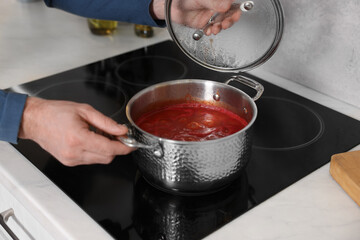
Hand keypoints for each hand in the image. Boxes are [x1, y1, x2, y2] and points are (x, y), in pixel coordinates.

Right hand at [18, 97, 133, 165]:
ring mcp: (71, 160)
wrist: (34, 120)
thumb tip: (121, 131)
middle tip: (116, 135)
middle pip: (107, 158)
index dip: (124, 148)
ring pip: (99, 160)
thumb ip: (106, 123)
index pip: (110, 149)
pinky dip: (95, 152)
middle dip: (116, 148)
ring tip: (97, 134)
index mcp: (79, 138)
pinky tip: (89, 140)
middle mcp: (74, 153)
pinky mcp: (69, 162)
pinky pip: (90, 160)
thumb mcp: (85, 111)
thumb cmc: (55, 112)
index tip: (132, 144)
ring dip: (105, 150)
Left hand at [151, 0, 240, 35]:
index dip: (236, 9)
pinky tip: (208, 31)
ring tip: (215, 29)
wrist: (170, 8)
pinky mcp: (204, 23)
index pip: (231, 3)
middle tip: (225, 24)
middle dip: (229, 20)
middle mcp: (215, 6)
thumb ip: (213, 2)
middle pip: (229, 14)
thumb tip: (226, 5)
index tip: (236, 12)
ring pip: (221, 23)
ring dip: (220, 27)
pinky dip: (211, 32)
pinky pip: (212, 29)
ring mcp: (210, 15)